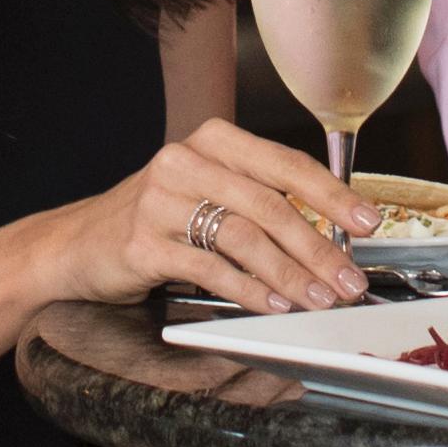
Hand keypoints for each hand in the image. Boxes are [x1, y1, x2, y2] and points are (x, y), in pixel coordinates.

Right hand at [59, 118, 370, 314]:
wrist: (79, 243)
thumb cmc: (159, 219)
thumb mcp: (209, 194)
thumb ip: (261, 202)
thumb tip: (334, 236)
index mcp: (215, 140)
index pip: (286, 164)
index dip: (333, 196)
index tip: (368, 223)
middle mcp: (187, 160)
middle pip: (270, 204)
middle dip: (319, 247)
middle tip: (349, 281)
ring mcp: (161, 198)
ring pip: (243, 236)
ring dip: (289, 274)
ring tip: (318, 300)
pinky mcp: (143, 240)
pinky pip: (208, 267)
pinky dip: (246, 289)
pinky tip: (271, 306)